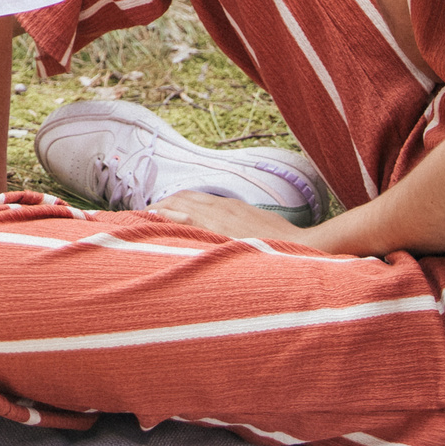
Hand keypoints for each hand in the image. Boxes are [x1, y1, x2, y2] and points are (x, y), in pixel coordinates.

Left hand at [146, 190, 316, 245]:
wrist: (307, 246)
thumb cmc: (285, 244)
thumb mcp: (258, 231)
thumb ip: (239, 230)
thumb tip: (230, 238)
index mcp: (230, 208)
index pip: (193, 199)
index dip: (172, 205)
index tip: (155, 212)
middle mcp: (223, 208)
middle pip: (183, 199)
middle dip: (161, 206)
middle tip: (138, 217)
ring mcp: (222, 218)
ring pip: (181, 206)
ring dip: (159, 211)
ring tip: (138, 219)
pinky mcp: (222, 230)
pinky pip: (189, 218)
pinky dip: (169, 217)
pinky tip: (152, 220)